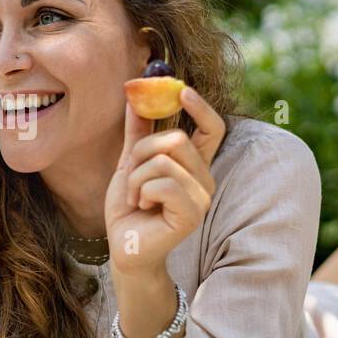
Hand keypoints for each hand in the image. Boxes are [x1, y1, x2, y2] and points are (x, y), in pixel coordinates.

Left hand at [105, 85, 225, 275]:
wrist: (124, 246)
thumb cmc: (131, 208)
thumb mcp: (130, 164)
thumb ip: (137, 132)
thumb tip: (135, 93)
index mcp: (194, 164)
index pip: (213, 128)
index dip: (200, 107)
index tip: (180, 91)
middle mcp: (204, 178)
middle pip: (175, 138)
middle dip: (141, 153)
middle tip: (132, 176)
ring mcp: (202, 196)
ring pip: (163, 161)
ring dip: (136, 178)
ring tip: (136, 197)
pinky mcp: (193, 213)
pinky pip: (162, 184)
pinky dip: (141, 192)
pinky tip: (143, 208)